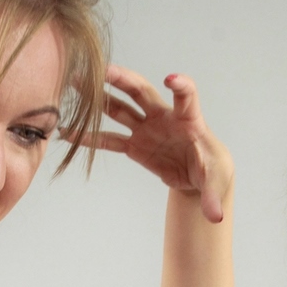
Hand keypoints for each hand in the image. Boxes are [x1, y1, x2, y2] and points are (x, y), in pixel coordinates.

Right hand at [74, 66, 232, 223]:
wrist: (199, 174)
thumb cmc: (211, 169)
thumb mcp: (215, 182)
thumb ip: (213, 197)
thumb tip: (216, 217)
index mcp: (188, 120)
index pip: (186, 97)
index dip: (181, 86)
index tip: (170, 79)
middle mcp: (164, 118)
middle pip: (142, 92)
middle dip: (124, 80)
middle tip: (103, 69)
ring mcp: (146, 128)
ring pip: (120, 108)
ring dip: (99, 96)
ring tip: (76, 82)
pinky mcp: (135, 145)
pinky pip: (110, 140)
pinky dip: (91, 138)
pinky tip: (69, 132)